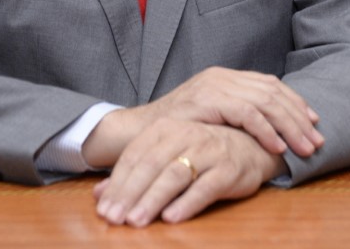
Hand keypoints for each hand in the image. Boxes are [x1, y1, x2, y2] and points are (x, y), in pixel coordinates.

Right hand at [83, 67, 322, 167]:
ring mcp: (213, 86)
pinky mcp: (206, 101)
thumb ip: (236, 114)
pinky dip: (266, 130)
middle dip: (298, 117)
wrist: (138, 132)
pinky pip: (246, 113)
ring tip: (304, 148)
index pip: (269, 83)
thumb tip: (272, 126)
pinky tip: (277, 146)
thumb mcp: (210, 117)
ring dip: (289, 127)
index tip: (314, 122)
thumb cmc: (176, 131)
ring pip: (265, 101)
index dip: (295, 102)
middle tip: (316, 140)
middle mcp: (221, 77)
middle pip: (272, 91)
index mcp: (224, 77)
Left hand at [93, 117, 284, 226]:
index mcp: (165, 129)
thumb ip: (133, 175)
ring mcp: (209, 150)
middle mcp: (185, 135)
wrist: (251, 145)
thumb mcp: (166, 157)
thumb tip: (98, 196)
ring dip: (153, 199)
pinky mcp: (229, 168)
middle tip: (115, 219)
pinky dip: (187, 202)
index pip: (134, 156)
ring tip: (137, 221)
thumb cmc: (201, 153)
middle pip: (151, 165)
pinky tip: (172, 218)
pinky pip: (206, 186)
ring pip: (175, 175)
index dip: (117, 184)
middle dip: (130, 194)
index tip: (104, 210)